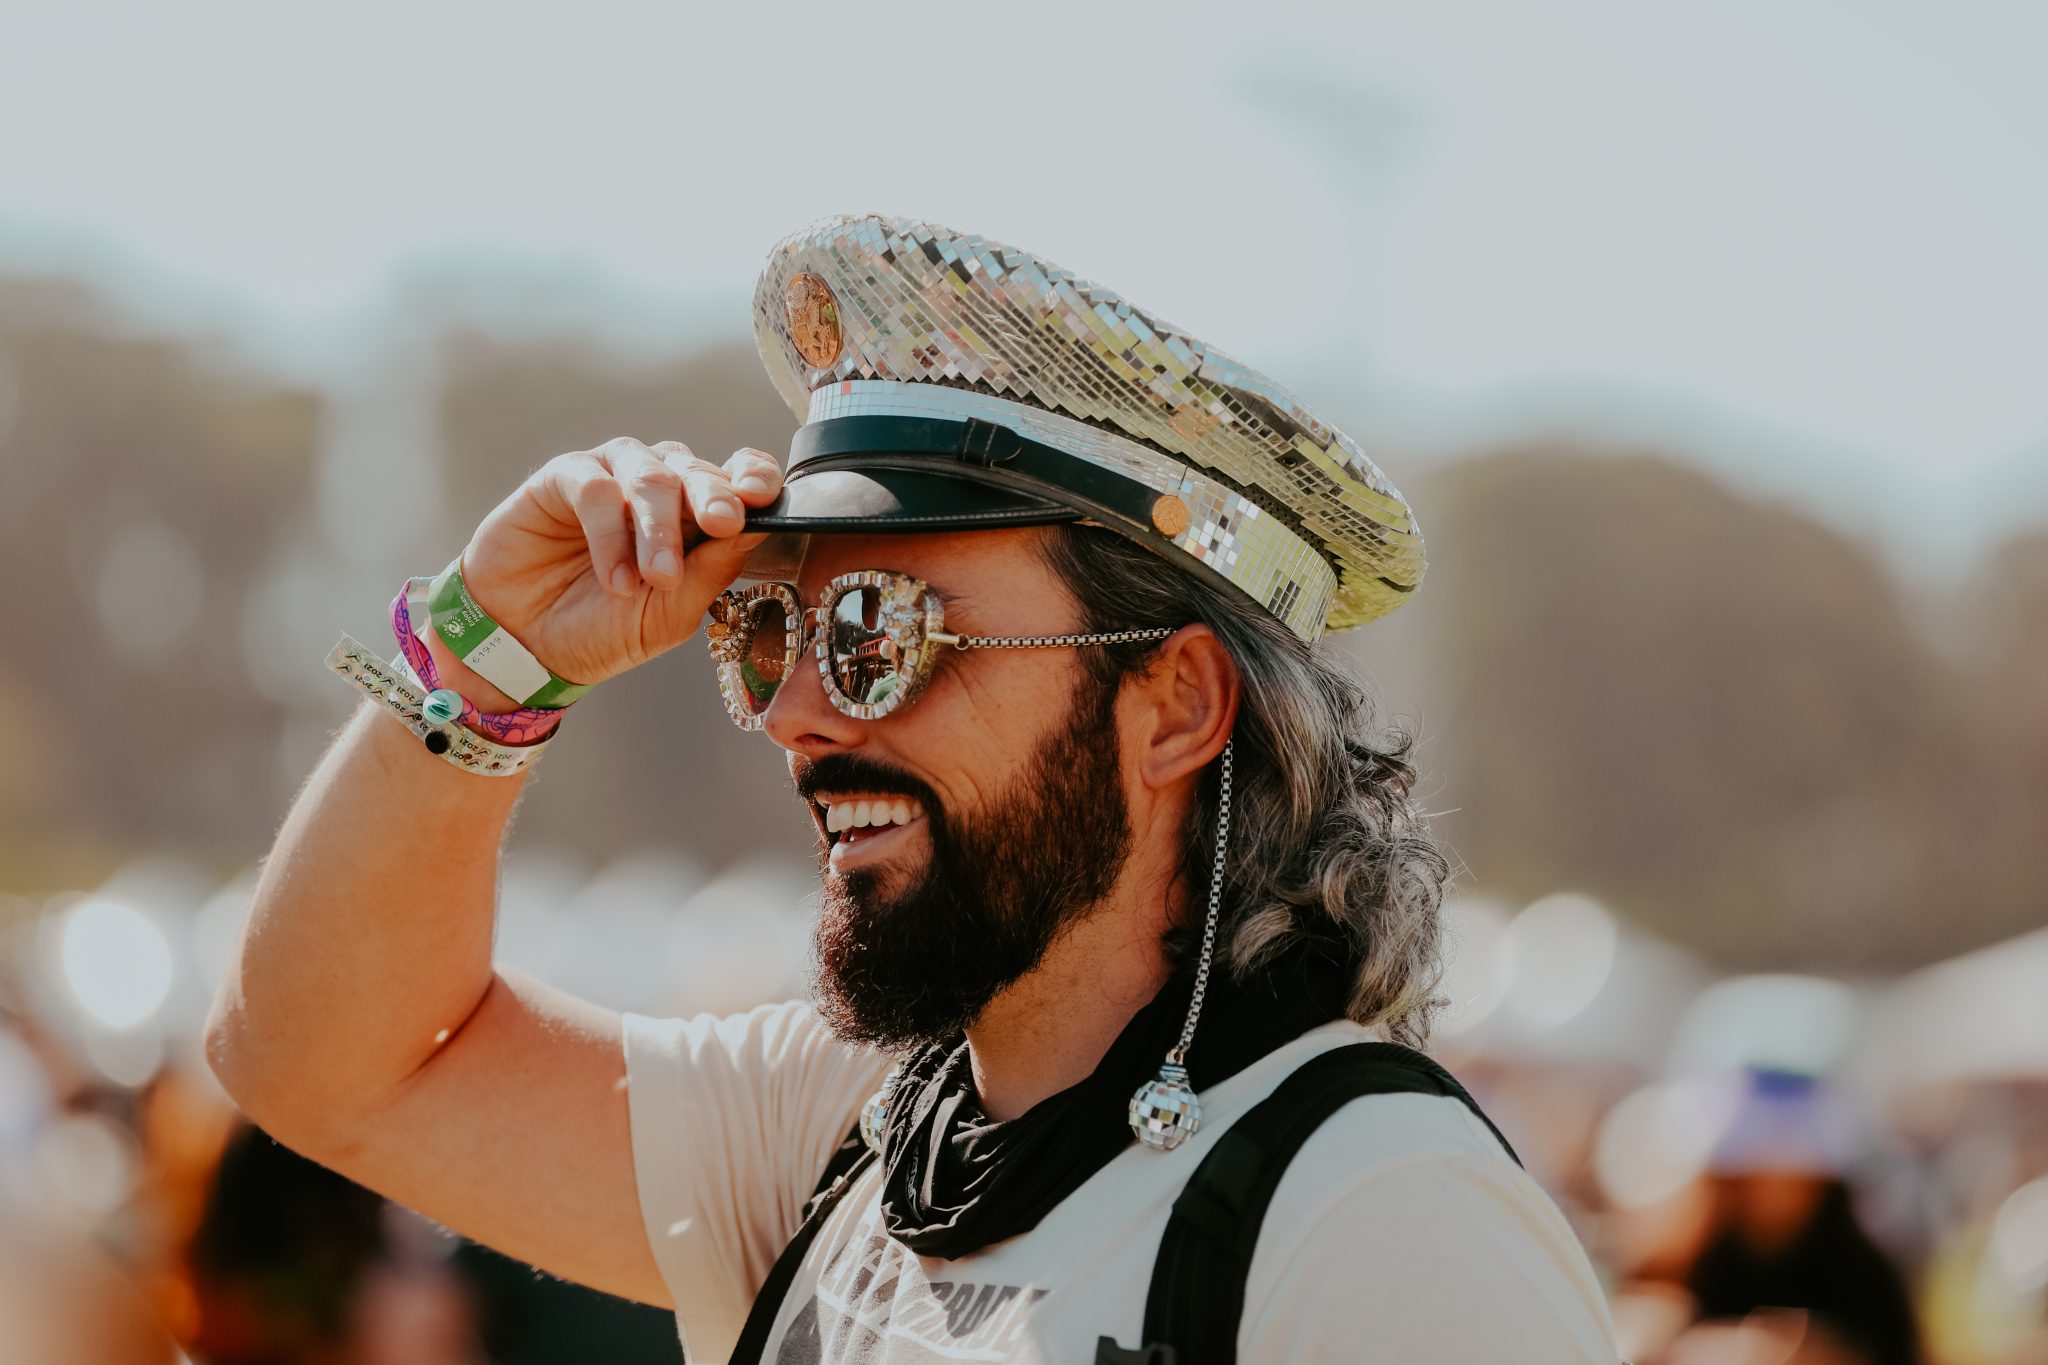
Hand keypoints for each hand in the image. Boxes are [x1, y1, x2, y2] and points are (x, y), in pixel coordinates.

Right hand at [452, 438, 783, 690]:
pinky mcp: (563, 477)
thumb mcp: (670, 615)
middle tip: (723, 526)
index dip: (755, 477)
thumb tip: (755, 530)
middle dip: (714, 498)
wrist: (528, 647)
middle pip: (698, 472)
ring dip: (658, 527)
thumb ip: (711, 572)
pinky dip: (610, 532)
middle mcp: (658, 486)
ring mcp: (612, 476)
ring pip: (650, 474)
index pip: (738, 476)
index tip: (763, 498)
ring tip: (658, 578)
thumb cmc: (604, 629)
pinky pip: (595, 486)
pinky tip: (616, 578)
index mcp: (696, 515)